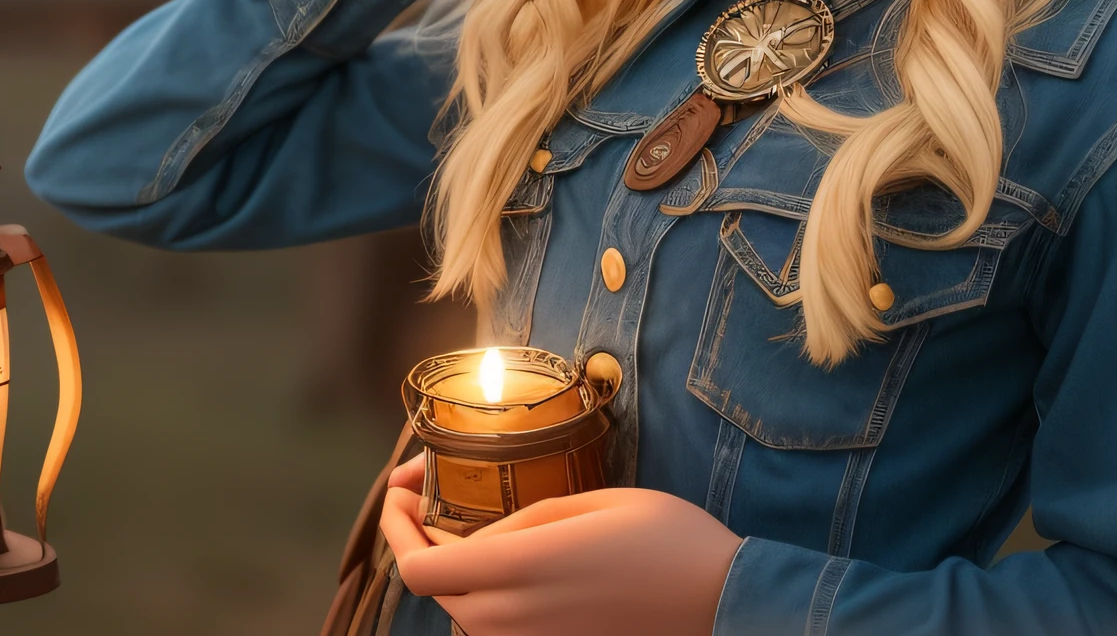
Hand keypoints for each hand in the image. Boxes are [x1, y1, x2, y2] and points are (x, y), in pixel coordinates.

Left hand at [380, 454, 742, 635]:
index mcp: (520, 569)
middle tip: (435, 498)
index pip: (418, 570)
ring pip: (466, 612)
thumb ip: (524, 518)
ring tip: (474, 526)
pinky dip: (492, 596)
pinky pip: (501, 629)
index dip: (395, 531)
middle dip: (425, 543)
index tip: (398, 494)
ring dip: (459, 572)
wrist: (721, 603)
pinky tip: (515, 564)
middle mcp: (514, 619)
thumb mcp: (592, 502)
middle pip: (438, 590)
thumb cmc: (667, 541)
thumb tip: (480, 532)